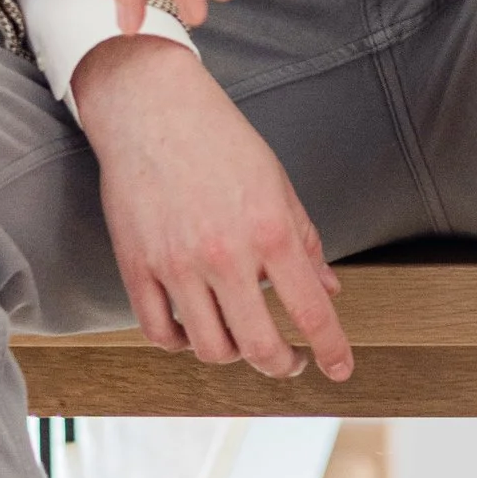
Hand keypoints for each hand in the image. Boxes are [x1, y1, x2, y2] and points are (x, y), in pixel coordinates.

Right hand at [69, 32, 353, 380]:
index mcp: (270, 231)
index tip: (340, 370)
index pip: (310, 311)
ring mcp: (177, 265)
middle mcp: (225, 255)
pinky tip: (196, 330)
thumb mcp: (278, 184)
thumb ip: (304, 241)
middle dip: (283, 365)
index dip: (332, 350)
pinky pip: (158, 332)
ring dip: (234, 355)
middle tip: (292, 362)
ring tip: (243, 339)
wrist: (152, 107)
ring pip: (209, 348)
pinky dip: (181, 343)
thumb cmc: (221, 140)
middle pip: (259, 347)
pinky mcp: (137, 266)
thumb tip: (327, 290)